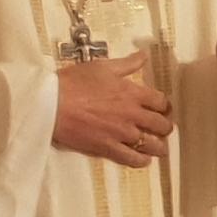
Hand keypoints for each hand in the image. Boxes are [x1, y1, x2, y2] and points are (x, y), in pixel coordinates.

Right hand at [53, 51, 173, 166]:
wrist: (51, 104)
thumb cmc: (74, 82)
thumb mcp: (102, 66)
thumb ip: (127, 64)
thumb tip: (144, 56)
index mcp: (132, 93)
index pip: (161, 102)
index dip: (165, 106)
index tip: (162, 109)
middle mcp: (132, 115)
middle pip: (161, 125)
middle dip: (165, 127)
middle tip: (162, 128)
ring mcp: (122, 134)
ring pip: (152, 144)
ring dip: (159, 146)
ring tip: (159, 147)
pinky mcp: (108, 149)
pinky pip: (133, 159)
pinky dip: (142, 160)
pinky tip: (144, 159)